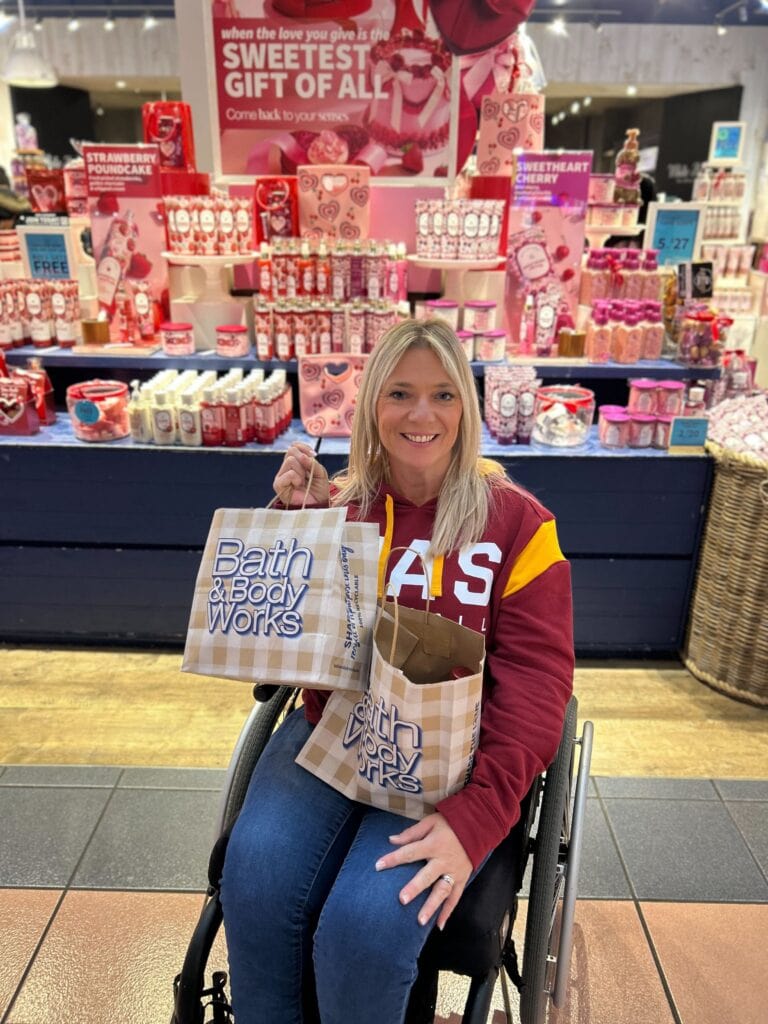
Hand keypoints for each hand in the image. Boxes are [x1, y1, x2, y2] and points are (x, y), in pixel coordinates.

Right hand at [272, 443, 329, 506]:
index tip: (314, 455)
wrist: (317, 506)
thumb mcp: (320, 473)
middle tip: (308, 472)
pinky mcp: (278, 484)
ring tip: (303, 482)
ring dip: (301, 471)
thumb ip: (312, 463)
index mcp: (296, 463)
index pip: (294, 446)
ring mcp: (281, 476)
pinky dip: (296, 478)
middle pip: (291, 451)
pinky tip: (298, 485)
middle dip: (303, 459)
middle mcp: (286, 468)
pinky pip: (288, 473)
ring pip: (290, 460)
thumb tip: (303, 456)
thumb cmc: (318, 491)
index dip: (304, 447)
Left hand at [375, 813, 471, 929]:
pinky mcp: (462, 878)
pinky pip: (455, 897)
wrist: (478, 824)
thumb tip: (391, 840)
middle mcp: (443, 860)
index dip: (393, 859)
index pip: (409, 852)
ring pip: (442, 891)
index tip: (378, 866)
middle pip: (427, 876)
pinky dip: (448, 912)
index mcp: (433, 844)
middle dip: (415, 888)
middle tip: (402, 900)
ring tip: (420, 921)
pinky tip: (439, 925)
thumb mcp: (430, 822)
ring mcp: (454, 871)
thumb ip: (411, 833)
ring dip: (431, 906)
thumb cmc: (450, 822)